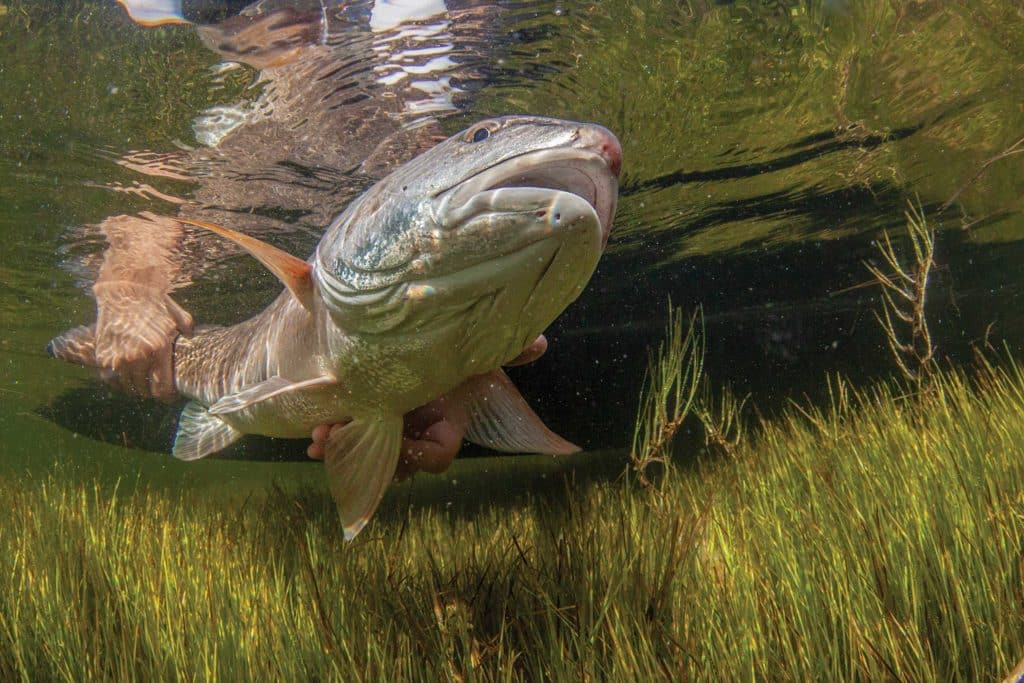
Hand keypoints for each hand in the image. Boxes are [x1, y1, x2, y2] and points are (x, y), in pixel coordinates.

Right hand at [93, 280, 193, 400]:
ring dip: (135, 386)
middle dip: (151, 392)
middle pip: (144, 390)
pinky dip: (118, 376)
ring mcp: (118, 356)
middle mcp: (137, 356)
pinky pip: (111, 376)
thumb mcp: (179, 316)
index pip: (163, 388)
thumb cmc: (154, 302)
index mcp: (159, 350)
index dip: (167, 396)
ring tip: (141, 380)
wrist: (124, 288)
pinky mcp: (103, 354)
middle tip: (155, 387)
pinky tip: (125, 371)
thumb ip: (188, 332)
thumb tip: (194, 341)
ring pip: (127, 385)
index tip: (171, 396)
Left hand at [307, 334, 548, 477]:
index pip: (438, 454)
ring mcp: (391, 429)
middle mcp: (417, 432)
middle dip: (371, 456)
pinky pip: (348, 441)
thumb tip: (540, 343)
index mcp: (446, 422)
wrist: (423, 339)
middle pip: (397, 464)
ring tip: (320, 438)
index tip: (402, 442)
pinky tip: (312, 440)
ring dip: (344, 450)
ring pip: (368, 455)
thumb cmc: (454, 349)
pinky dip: (332, 443)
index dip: (422, 455)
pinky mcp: (365, 419)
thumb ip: (507, 351)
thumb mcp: (476, 351)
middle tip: (339, 439)